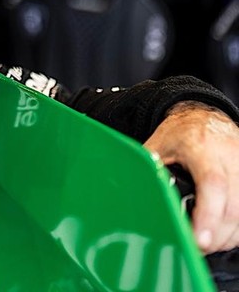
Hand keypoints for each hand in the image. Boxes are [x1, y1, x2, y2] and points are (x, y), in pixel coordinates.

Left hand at [144, 101, 238, 253]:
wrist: (203, 116)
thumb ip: (150, 169)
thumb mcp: (157, 145)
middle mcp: (229, 157)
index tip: (199, 238)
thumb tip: (132, 193)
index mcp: (201, 147)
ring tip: (206, 242)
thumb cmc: (179, 132)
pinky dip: (236, 228)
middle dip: (215, 234)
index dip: (208, 214)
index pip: (212, 184)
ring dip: (227, 234)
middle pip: (232, 206)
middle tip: (196, 246)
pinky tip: (220, 231)